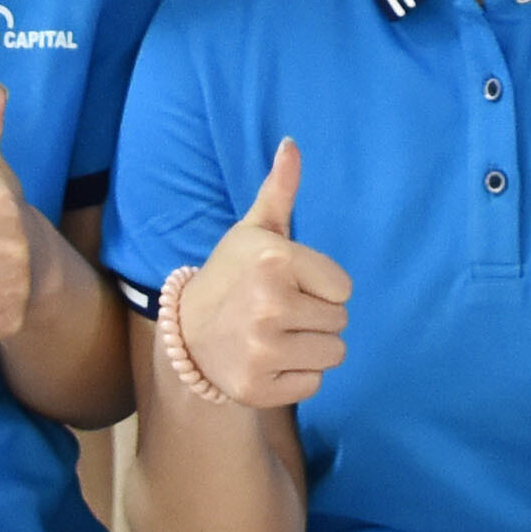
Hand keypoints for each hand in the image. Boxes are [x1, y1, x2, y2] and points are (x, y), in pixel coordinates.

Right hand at [158, 137, 346, 412]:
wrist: (186, 332)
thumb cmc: (232, 275)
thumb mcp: (255, 231)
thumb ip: (280, 190)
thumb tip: (292, 143)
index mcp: (275, 261)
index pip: (344, 288)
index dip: (321, 287)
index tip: (289, 284)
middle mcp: (268, 305)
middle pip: (340, 321)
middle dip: (316, 317)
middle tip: (279, 311)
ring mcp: (261, 350)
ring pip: (333, 354)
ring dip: (310, 347)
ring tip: (275, 334)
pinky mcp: (258, 388)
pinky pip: (313, 384)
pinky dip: (295, 376)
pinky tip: (268, 360)